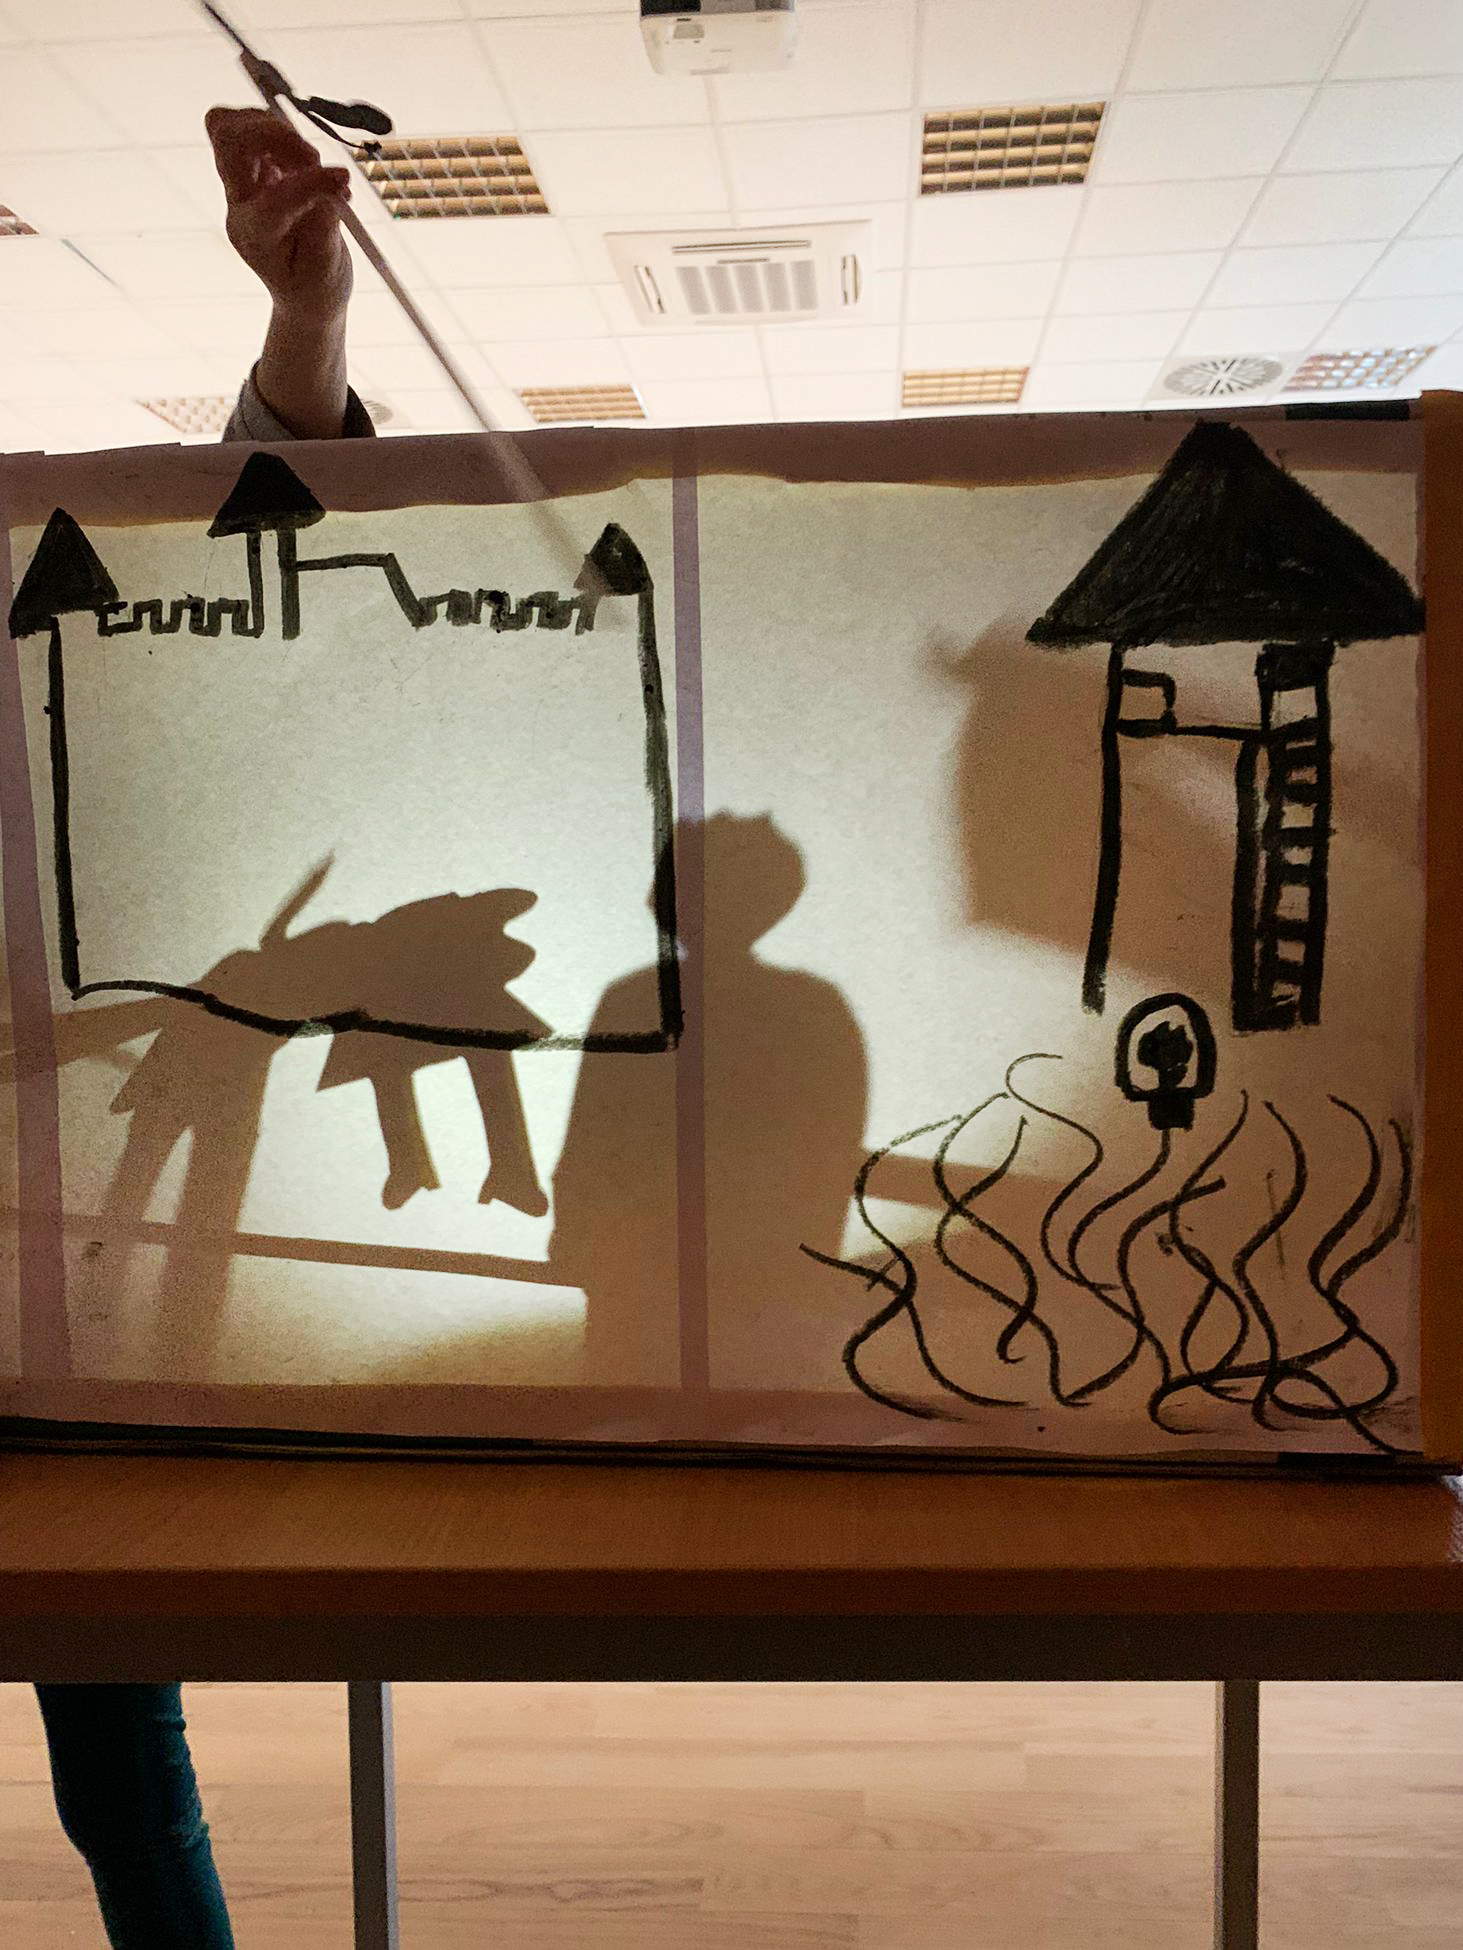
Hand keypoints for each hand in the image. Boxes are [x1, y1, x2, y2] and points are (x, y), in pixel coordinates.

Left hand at [206, 105, 352, 323]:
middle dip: (274, 135)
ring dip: (277, 131)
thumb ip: (327, 223)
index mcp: (255, 237)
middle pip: (228, 141)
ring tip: (310, 162)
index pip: (274, 198)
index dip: (313, 184)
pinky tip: (304, 160)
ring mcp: (241, 185)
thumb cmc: (317, 286)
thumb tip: (333, 181)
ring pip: (230, 127)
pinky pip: (248, 128)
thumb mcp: (330, 266)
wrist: (304, 294)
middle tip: (313, 158)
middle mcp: (240, 206)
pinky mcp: (253, 171)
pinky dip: (280, 132)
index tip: (346, 182)